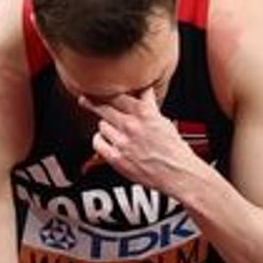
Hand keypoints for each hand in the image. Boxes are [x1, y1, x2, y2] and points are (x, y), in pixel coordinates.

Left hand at [86, 89, 200, 196]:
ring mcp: (123, 142)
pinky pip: (98, 143)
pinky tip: (106, 142)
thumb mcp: (163, 121)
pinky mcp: (116, 158)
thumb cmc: (174, 150)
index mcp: (145, 113)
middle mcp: (132, 126)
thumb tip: (143, 93)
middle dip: (93, 101)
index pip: (119, 94)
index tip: (100, 87)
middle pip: (104, 107)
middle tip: (84, 98)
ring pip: (102, 125)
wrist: (178, 174)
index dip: (108, 90)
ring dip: (106, 127)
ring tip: (114, 132)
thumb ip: (149, 106)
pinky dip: (100, 141)